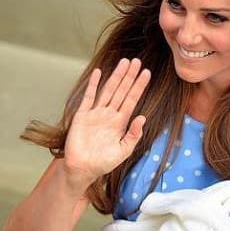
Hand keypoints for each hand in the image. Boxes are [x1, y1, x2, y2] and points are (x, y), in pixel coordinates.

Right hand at [64, 58, 150, 183]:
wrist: (83, 169)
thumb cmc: (104, 162)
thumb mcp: (124, 150)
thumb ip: (134, 135)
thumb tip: (142, 117)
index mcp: (120, 122)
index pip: (132, 99)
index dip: (139, 86)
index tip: (147, 73)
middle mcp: (109, 114)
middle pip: (122, 90)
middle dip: (130, 76)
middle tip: (137, 61)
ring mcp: (96, 113)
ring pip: (108, 90)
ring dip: (116, 76)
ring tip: (124, 62)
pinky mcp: (82, 115)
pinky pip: (89, 97)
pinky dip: (94, 84)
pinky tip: (99, 72)